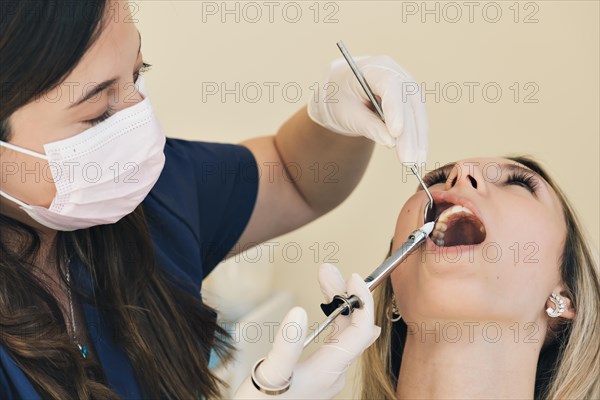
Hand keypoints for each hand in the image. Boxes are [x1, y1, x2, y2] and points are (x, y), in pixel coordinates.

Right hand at [233, 264, 379, 398]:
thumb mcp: (270, 374)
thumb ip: (286, 345)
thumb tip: (300, 312)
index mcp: (329, 371)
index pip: (360, 331)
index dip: (361, 302)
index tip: (353, 277)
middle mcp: (334, 371)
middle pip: (353, 327)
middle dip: (344, 295)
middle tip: (328, 271)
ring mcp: (327, 372)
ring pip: (344, 332)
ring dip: (338, 304)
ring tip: (325, 280)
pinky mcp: (318, 371)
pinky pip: (335, 339)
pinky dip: (331, 317)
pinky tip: (326, 309)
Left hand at [308, 55, 427, 164]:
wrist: (341, 91)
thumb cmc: (340, 99)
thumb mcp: (347, 114)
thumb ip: (368, 126)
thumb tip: (391, 142)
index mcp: (372, 68)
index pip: (389, 86)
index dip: (395, 110)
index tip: (396, 134)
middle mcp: (394, 72)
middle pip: (407, 102)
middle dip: (409, 133)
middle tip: (409, 160)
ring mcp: (405, 84)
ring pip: (417, 111)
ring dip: (418, 138)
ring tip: (415, 163)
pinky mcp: (409, 99)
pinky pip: (417, 118)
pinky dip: (417, 137)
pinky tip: (418, 155)